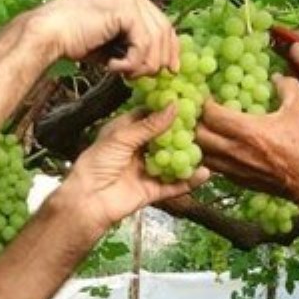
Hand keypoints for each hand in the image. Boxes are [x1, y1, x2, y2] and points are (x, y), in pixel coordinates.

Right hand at [30, 0, 179, 76]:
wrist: (48, 34)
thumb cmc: (74, 39)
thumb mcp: (113, 41)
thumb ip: (135, 44)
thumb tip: (162, 63)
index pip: (161, 21)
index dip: (169, 48)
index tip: (170, 70)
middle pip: (164, 28)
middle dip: (159, 59)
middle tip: (145, 77)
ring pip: (156, 38)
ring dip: (143, 65)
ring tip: (124, 74)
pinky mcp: (124, 6)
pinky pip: (143, 42)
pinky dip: (132, 61)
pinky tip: (113, 66)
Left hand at [57, 107, 209, 228]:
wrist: (89, 200)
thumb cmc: (97, 163)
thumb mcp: (122, 137)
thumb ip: (150, 125)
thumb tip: (173, 107)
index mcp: (126, 132)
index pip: (149, 116)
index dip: (165, 108)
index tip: (186, 99)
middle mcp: (138, 150)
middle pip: (164, 138)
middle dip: (182, 131)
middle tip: (204, 120)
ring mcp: (146, 170)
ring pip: (172, 161)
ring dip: (188, 155)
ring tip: (210, 145)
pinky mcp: (152, 190)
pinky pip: (174, 185)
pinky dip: (189, 180)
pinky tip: (205, 173)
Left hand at [196, 75, 298, 199]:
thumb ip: (287, 86)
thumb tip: (276, 77)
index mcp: (248, 131)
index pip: (210, 114)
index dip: (204, 102)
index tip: (207, 94)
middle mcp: (235, 151)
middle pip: (198, 135)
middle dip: (196, 121)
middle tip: (202, 111)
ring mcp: (235, 169)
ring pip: (202, 154)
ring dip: (200, 140)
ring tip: (207, 129)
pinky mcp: (238, 181)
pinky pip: (214, 167)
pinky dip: (210, 156)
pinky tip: (220, 147)